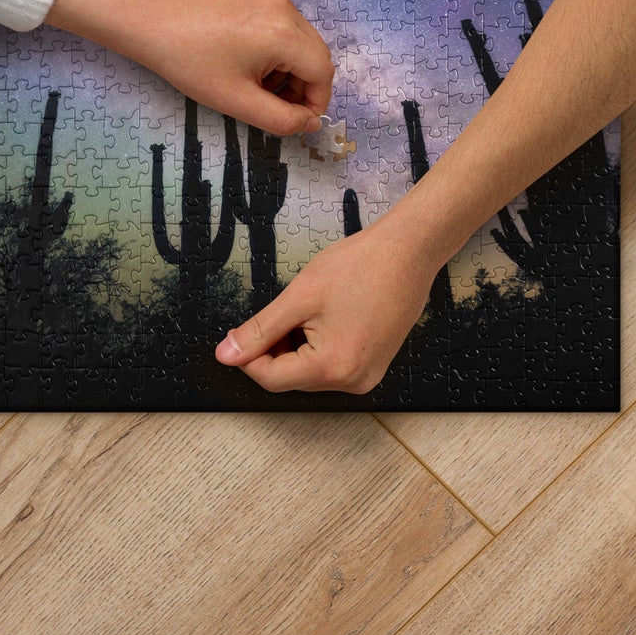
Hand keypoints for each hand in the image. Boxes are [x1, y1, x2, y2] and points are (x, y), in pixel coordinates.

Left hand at [46, 0, 334, 135]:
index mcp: (285, 33)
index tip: (293, 120)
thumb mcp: (237, 101)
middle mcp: (285, 6)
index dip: (315, 103)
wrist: (147, 20)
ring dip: (288, 65)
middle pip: (314, 53)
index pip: (323, 73)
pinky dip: (274, 44)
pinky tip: (240, 56)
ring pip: (298, 37)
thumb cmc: (189, 63)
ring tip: (253, 82)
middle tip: (271, 104)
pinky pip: (279, 20)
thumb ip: (281, 119)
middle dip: (302, 85)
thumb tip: (310, 122)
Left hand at [213, 224, 434, 393]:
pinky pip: (332, 365)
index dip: (248, 357)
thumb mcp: (299, 296)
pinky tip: (324, 315)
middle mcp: (353, 381)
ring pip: (310, 371)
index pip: (271, 379)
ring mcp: (368, 375)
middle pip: (291, 377)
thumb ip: (260, 330)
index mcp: (333, 369)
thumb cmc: (360, 266)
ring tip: (308, 308)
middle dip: (275, 348)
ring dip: (296, 346)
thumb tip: (226, 355)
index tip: (239, 333)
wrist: (408, 252)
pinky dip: (317, 345)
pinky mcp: (374, 364)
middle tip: (280, 311)